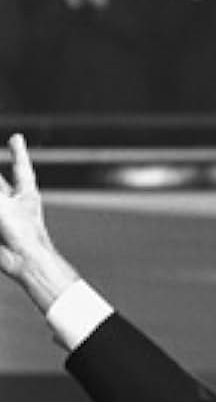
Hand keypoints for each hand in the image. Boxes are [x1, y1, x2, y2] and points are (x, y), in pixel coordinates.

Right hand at [0, 135, 78, 310]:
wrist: (26, 264)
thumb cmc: (24, 234)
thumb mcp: (2, 205)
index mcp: (26, 193)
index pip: (21, 166)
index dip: (18, 151)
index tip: (17, 138)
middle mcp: (15, 202)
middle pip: (0, 181)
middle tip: (2, 153)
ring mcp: (5, 216)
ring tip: (2, 193)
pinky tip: (0, 217)